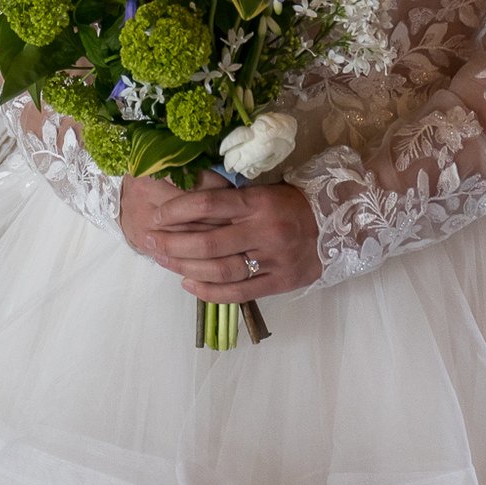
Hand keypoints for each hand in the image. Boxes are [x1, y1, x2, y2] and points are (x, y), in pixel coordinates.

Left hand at [126, 169, 323, 299]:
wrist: (337, 224)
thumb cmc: (289, 204)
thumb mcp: (261, 192)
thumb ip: (228, 201)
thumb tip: (182, 206)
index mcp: (258, 202)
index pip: (208, 204)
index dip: (177, 211)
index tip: (156, 216)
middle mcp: (265, 231)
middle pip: (207, 242)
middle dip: (171, 243)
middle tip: (149, 242)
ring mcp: (274, 260)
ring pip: (220, 269)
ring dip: (184, 268)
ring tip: (163, 262)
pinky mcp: (281, 282)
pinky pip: (239, 292)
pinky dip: (209, 291)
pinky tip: (187, 284)